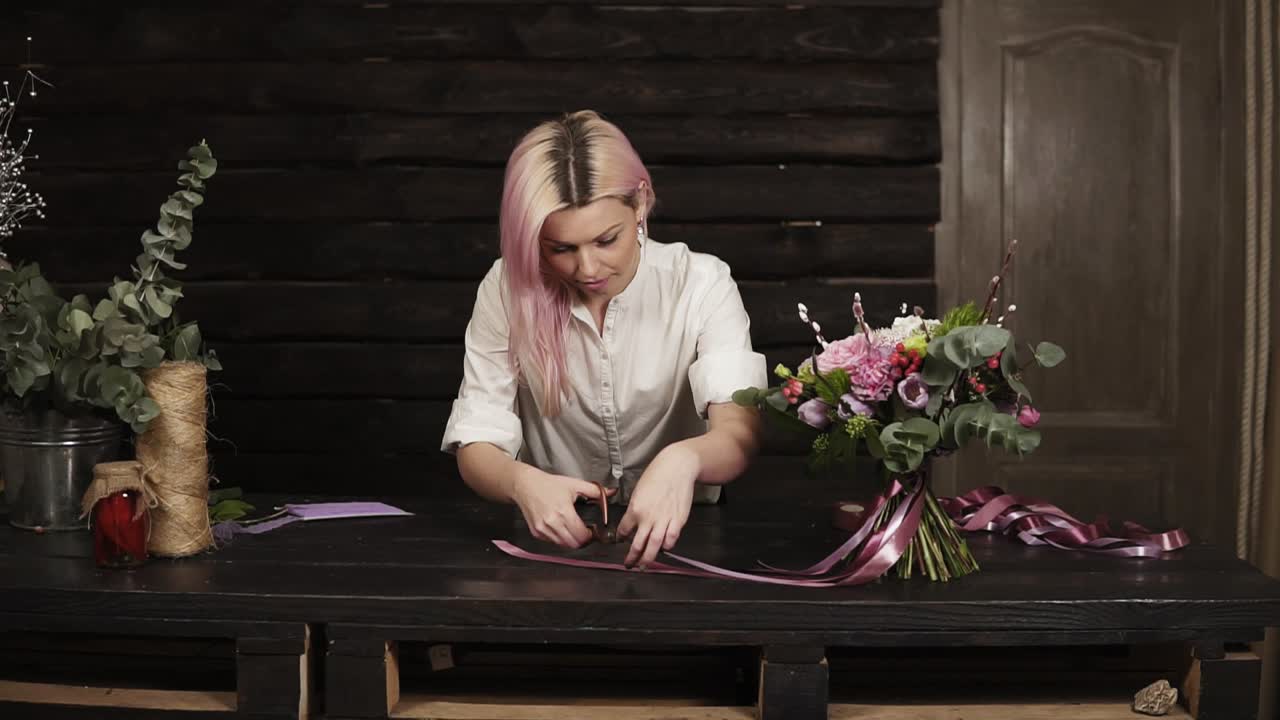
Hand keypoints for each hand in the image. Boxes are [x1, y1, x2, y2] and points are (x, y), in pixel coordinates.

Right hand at [511, 467, 614, 548]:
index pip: (581, 535)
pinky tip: (561, 527)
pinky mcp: (536, 532)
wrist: (525, 485)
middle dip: (583, 540)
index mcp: (563, 511)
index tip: (593, 530)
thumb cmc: (549, 484)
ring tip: (574, 529)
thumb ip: (595, 491)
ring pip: (563, 545)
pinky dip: (560, 538)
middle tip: (586, 532)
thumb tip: (611, 492)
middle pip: (574, 544)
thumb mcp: (574, 484)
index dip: (590, 536)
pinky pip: (553, 542)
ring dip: (572, 540)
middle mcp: (552, 523)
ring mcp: (543, 529)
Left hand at [617, 443, 698, 568]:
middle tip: (628, 564)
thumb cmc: (657, 475)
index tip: (621, 541)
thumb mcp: (639, 490)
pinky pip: (671, 539)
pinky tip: (663, 548)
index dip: (621, 537)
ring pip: (654, 547)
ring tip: (644, 566)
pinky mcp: (678, 520)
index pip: (624, 530)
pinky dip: (666, 546)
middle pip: (638, 544)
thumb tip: (633, 522)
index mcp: (635, 509)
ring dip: (647, 559)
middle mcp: (648, 518)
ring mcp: (664, 520)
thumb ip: (635, 508)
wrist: (677, 467)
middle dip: (632, 557)